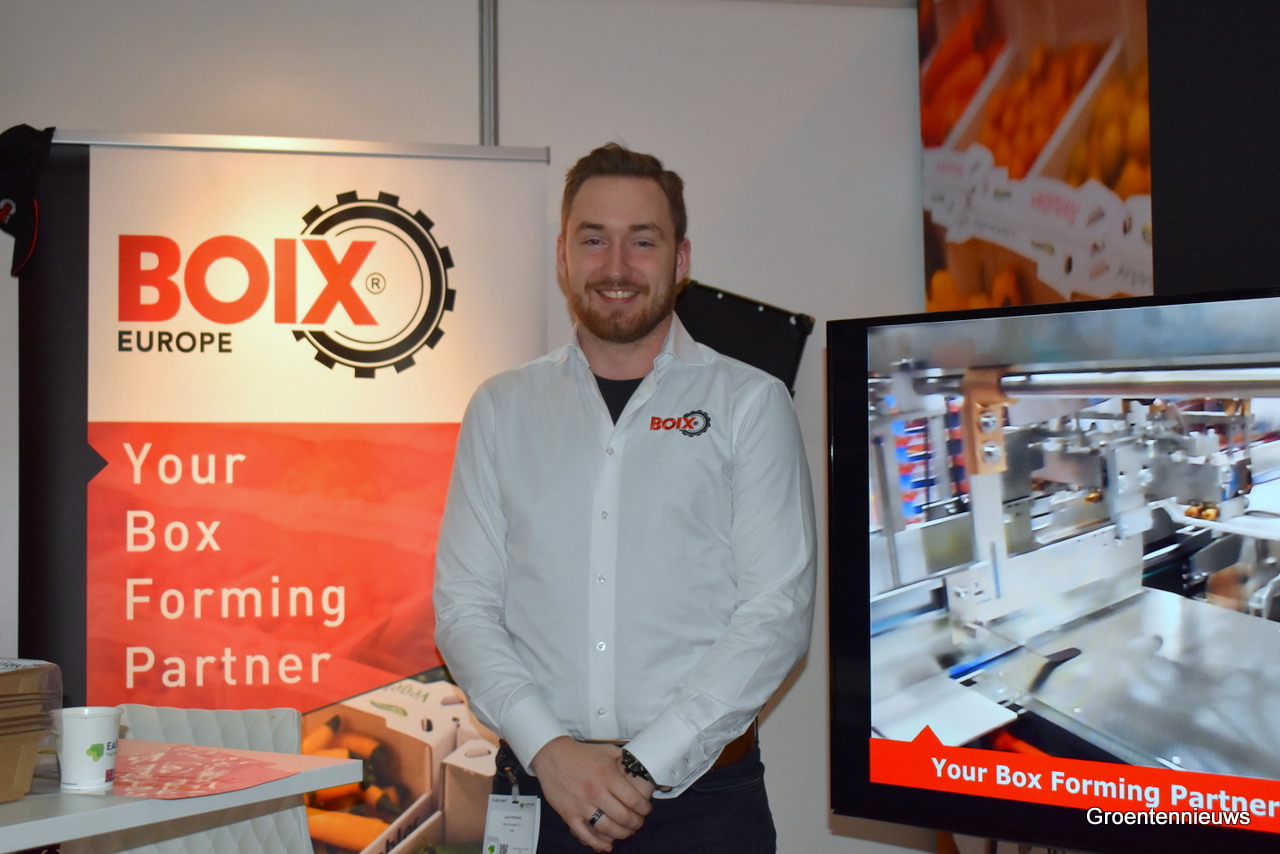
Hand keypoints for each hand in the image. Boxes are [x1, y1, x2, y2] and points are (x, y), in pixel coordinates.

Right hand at [530, 737, 653, 851]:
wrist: (553, 756)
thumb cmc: (580, 754)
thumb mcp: (608, 751)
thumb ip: (625, 760)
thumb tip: (639, 769)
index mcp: (607, 776)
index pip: (633, 800)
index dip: (644, 808)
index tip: (646, 810)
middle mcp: (595, 792)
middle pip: (623, 817)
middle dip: (636, 823)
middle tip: (638, 823)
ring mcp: (581, 805)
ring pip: (607, 829)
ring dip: (621, 834)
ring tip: (626, 832)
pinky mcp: (569, 814)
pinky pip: (585, 835)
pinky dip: (598, 844)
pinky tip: (607, 846)